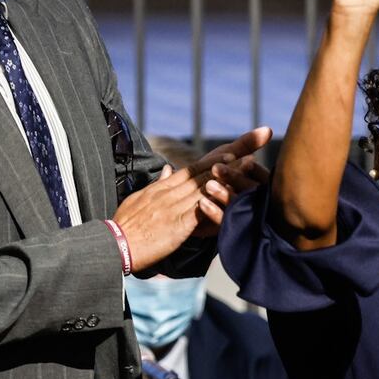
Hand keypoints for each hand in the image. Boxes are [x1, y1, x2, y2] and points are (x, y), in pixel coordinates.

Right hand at [113, 128, 267, 271]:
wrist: (114, 244)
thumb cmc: (127, 225)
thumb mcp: (141, 199)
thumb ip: (158, 184)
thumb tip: (168, 168)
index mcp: (167, 184)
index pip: (201, 162)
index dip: (225, 151)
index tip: (247, 141)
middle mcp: (174, 189)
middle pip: (211, 164)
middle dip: (239, 149)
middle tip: (263, 134)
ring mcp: (176, 205)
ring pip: (208, 183)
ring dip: (232, 171)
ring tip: (254, 159)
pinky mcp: (178, 224)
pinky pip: (201, 212)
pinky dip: (218, 203)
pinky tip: (234, 197)